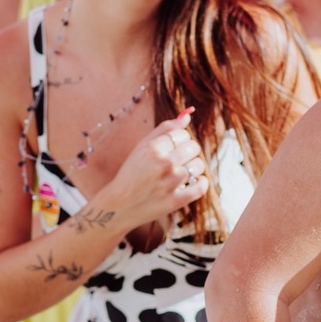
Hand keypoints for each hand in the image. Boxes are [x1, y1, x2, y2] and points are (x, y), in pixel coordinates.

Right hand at [96, 109, 208, 229]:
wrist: (118, 206)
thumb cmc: (131, 173)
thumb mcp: (141, 146)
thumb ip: (164, 129)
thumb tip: (187, 116)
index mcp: (153, 148)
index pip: (183, 134)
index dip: (180, 140)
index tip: (173, 147)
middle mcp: (163, 164)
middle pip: (194, 147)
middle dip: (188, 151)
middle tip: (178, 160)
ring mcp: (171, 183)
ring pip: (199, 165)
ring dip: (193, 167)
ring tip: (181, 173)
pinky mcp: (176, 201)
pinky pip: (201, 186)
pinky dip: (201, 183)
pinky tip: (193, 182)